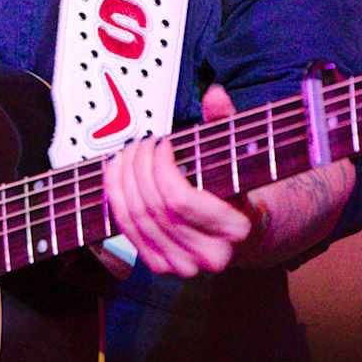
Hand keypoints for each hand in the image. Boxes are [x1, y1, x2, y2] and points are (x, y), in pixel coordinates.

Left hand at [102, 84, 252, 276]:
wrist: (245, 232)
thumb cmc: (240, 186)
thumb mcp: (238, 151)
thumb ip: (227, 122)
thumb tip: (214, 95)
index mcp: (236, 229)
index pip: (180, 200)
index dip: (161, 166)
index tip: (163, 142)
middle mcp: (209, 256)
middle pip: (154, 207)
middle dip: (140, 167)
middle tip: (141, 142)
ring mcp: (183, 266)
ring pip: (137, 218)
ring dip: (124, 180)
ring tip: (127, 153)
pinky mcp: (161, 265)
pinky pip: (127, 230)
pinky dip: (116, 198)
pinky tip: (117, 173)